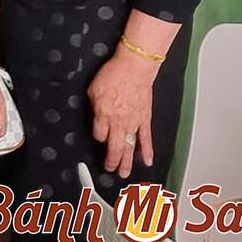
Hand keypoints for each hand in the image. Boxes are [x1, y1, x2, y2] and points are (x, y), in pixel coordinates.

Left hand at [88, 48, 159, 176]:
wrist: (134, 68)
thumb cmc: (113, 75)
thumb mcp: (93, 90)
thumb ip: (94, 106)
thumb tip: (96, 115)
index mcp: (103, 115)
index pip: (98, 135)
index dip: (97, 138)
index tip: (98, 139)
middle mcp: (118, 122)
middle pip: (114, 147)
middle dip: (112, 161)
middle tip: (110, 170)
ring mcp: (133, 123)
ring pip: (129, 147)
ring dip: (127, 162)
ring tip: (124, 173)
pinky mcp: (144, 120)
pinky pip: (146, 138)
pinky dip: (148, 151)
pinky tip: (148, 161)